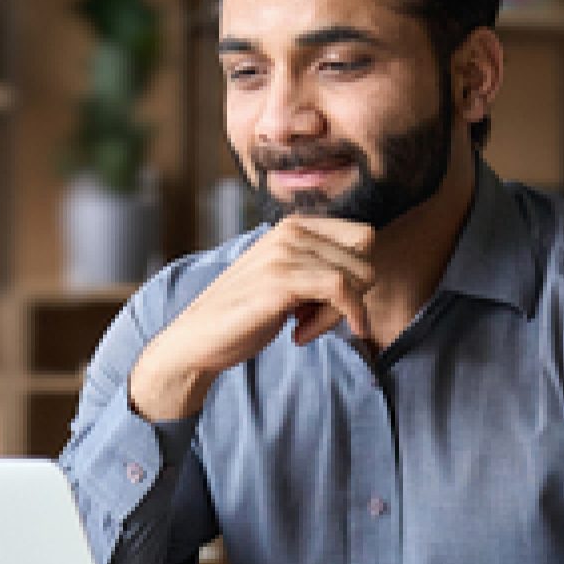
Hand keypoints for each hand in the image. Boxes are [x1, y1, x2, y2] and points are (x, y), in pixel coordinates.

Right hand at [128, 217, 374, 421]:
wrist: (197, 338)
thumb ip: (318, 267)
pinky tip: (302, 336)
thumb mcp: (286, 278)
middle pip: (365, 257)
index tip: (329, 302)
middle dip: (352, 295)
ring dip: (339, 313)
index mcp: (293, 226)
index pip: (362, 237)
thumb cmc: (243, 313)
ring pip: (357, 277)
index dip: (356, 274)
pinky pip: (342, 292)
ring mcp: (284, 253)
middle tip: (314, 318)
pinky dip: (338, 319)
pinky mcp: (281, 280)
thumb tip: (367, 274)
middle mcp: (290, 231)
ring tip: (302, 327)